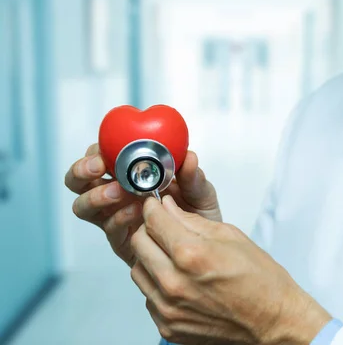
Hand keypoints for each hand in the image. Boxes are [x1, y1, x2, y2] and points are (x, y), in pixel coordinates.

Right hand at [65, 143, 221, 266]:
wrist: (204, 249)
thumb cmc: (198, 214)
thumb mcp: (200, 192)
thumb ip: (193, 177)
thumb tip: (189, 156)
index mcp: (130, 174)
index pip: (100, 156)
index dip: (94, 152)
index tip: (104, 151)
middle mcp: (116, 194)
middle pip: (79, 181)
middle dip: (81, 171)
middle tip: (99, 167)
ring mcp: (115, 217)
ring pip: (83, 207)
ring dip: (96, 196)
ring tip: (118, 192)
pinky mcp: (120, 240)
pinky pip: (108, 228)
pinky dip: (119, 217)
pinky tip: (135, 212)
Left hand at [130, 196, 331, 344]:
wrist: (273, 320)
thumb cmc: (260, 280)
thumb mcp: (231, 236)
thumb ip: (193, 221)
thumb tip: (169, 209)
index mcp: (191, 255)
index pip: (154, 221)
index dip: (153, 207)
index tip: (155, 205)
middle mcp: (174, 283)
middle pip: (139, 243)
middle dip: (149, 229)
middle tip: (163, 227)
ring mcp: (168, 308)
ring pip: (138, 271)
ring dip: (150, 257)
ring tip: (173, 256)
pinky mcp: (167, 326)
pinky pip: (148, 297)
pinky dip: (157, 284)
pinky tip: (179, 280)